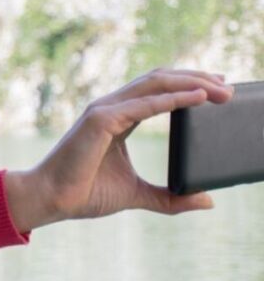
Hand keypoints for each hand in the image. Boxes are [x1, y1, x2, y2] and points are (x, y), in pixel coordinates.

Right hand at [5, 69, 235, 231]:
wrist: (51, 199)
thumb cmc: (83, 193)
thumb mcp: (137, 194)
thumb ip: (169, 196)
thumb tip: (206, 201)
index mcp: (118, 118)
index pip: (158, 90)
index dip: (189, 86)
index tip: (219, 92)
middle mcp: (111, 107)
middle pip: (160, 80)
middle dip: (197, 80)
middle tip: (230, 89)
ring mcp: (104, 110)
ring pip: (155, 84)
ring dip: (191, 84)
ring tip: (221, 90)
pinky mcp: (100, 120)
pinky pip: (143, 105)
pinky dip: (173, 99)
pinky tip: (198, 99)